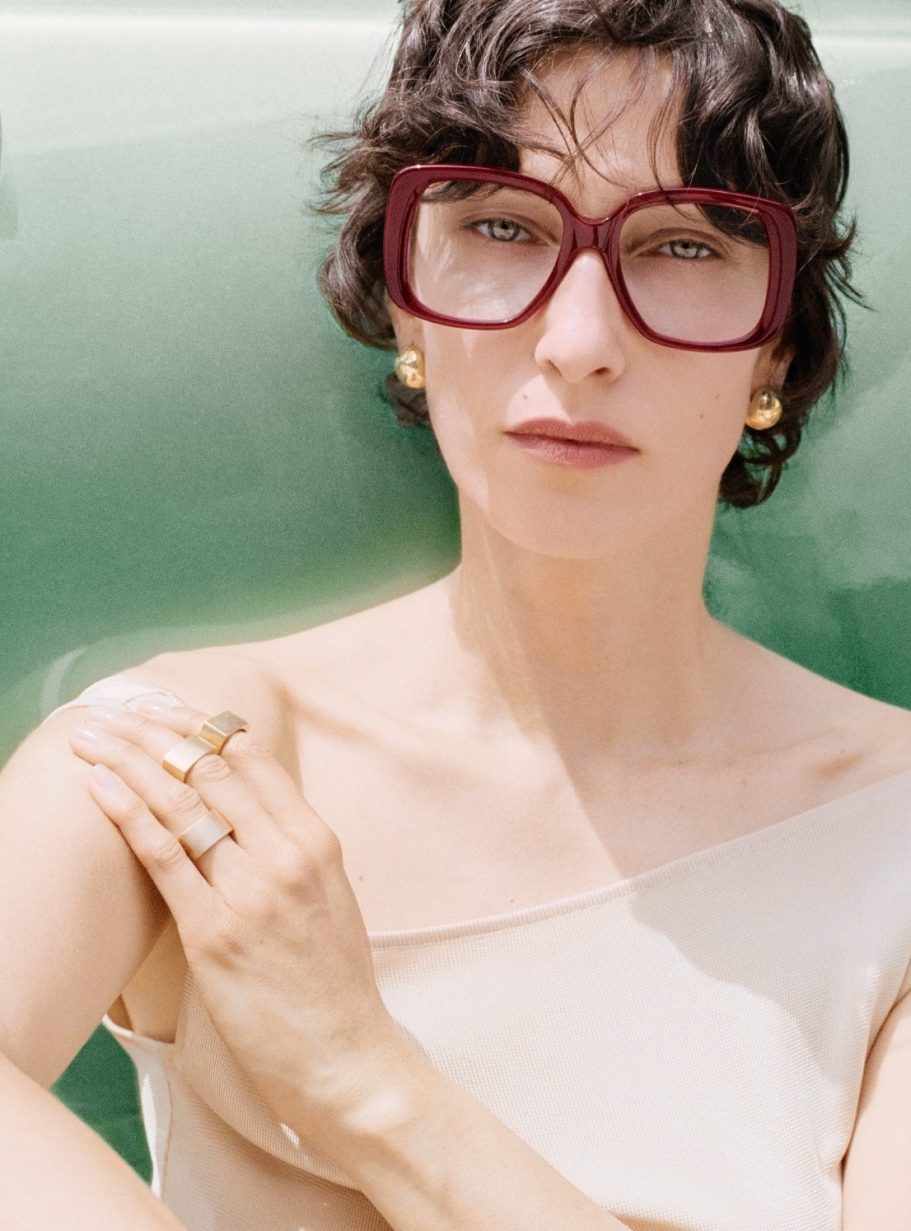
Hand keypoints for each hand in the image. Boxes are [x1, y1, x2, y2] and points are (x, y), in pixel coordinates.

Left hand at [68, 698, 411, 1154]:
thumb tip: (242, 809)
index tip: (160, 707)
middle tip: (113, 710)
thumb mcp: (329, 894)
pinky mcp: (215, 934)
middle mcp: (286, 854)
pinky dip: (127, 814)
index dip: (198, 723)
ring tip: (91, 735)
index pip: (249, 757)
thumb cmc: (334, 982)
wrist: (345, 1056)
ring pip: (180, 802)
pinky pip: (163, 857)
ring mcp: (251, 891)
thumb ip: (291, 847)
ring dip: (128, 759)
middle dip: (153, 730)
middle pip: (208, 769)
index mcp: (316, 839)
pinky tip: (99, 786)